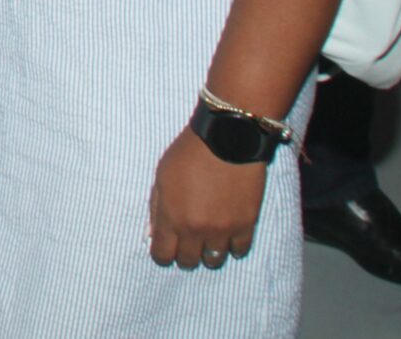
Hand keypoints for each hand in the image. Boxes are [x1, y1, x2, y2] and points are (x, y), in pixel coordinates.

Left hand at [148, 129, 266, 269]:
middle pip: (188, 262)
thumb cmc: (189, 153)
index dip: (163, 254)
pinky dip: (233, 246)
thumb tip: (154, 234)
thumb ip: (157, 208)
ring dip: (209, 252)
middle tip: (188, 242)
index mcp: (171, 217)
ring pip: (214, 260)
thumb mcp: (161, 176)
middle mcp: (196, 229)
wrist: (227, 139)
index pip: (163, 255)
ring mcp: (222, 230)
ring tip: (209, 238)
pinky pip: (239, 251)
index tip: (167, 248)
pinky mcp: (246, 225)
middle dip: (185, 254)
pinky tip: (229, 235)